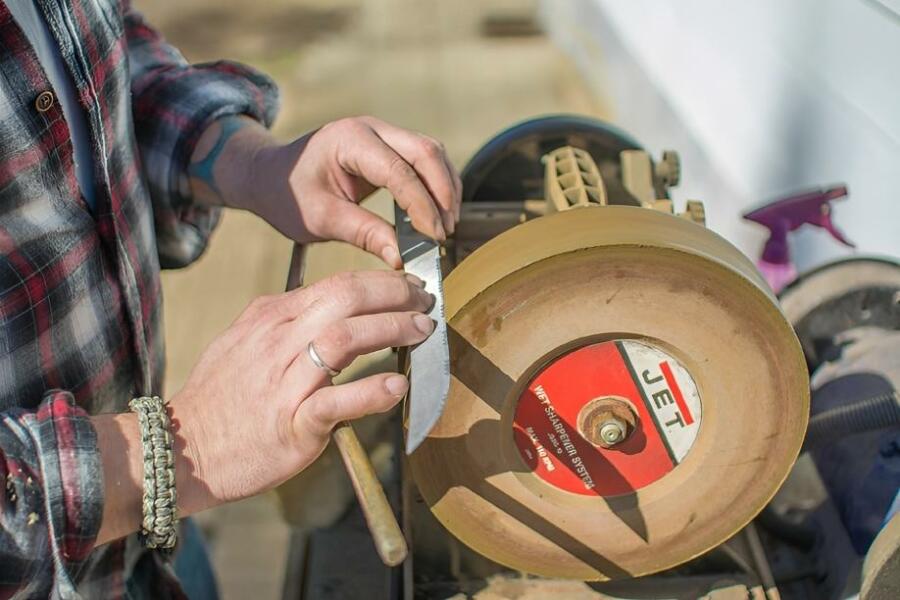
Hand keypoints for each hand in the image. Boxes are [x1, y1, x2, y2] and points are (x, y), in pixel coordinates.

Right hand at [170, 270, 433, 511]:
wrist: (181, 451)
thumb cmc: (219, 400)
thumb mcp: (243, 341)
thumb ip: (283, 321)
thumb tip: (324, 305)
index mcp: (270, 318)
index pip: (336, 284)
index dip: (380, 281)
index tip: (407, 286)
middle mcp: (278, 341)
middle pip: (345, 299)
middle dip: (394, 294)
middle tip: (425, 302)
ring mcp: (284, 382)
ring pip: (345, 339)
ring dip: (392, 330)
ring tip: (422, 331)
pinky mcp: (292, 424)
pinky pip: (336, 401)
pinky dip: (370, 391)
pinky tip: (397, 385)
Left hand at [190, 115, 461, 268]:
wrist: (270, 175)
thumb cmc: (288, 194)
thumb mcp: (320, 219)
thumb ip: (362, 234)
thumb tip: (401, 258)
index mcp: (350, 140)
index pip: (400, 171)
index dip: (422, 206)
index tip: (434, 238)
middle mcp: (372, 129)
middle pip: (426, 152)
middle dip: (442, 193)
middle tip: (445, 233)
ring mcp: (383, 134)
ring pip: (431, 153)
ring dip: (444, 188)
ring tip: (445, 227)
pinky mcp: (389, 147)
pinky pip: (424, 160)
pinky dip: (436, 185)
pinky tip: (436, 214)